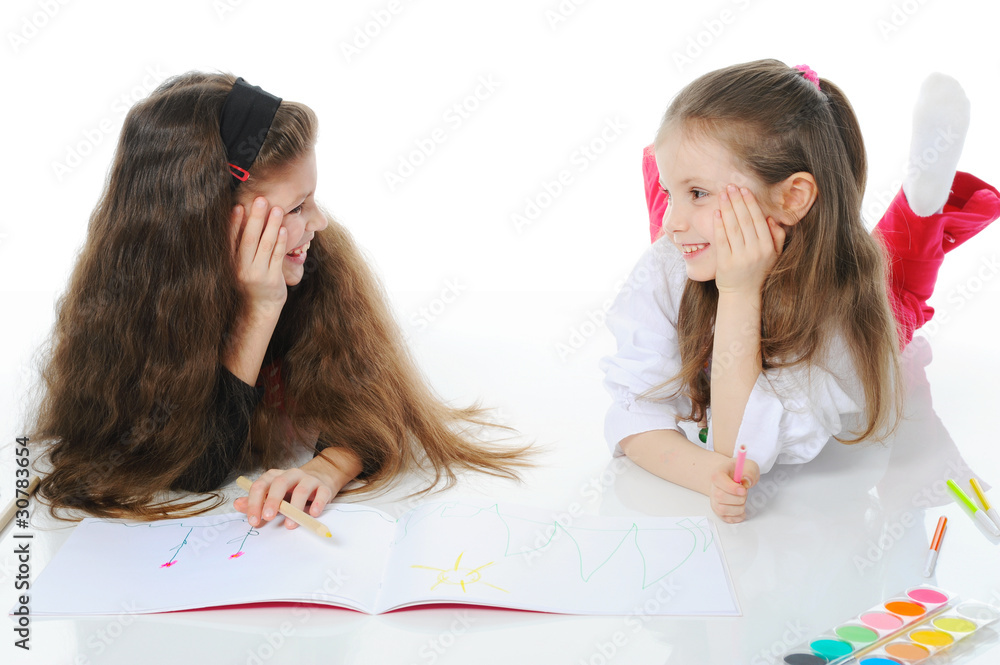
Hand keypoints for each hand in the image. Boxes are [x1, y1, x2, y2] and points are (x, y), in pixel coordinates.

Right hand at [230, 197, 287, 316]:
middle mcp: (242, 268)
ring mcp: (258, 274)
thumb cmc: (252, 280)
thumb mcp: (240, 265)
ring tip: (277, 209)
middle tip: (261, 200)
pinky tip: (283, 229)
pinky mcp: (272, 279)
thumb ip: (240, 247)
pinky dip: (281, 242)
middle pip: (249, 239)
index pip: (231, 239)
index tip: (238, 206)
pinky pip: (277, 256)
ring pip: (265, 245)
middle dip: (255, 218)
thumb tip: (243, 219)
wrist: (260, 307)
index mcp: (232, 262)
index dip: (234, 222)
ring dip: (271, 226)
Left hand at [233, 467, 339, 529]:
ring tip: (290, 524)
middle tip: (268, 517)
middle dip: (272, 500)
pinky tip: (313, 514)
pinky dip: (317, 504)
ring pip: (302, 489)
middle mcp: (291, 475)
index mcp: (275, 477)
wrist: (320, 479)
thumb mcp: (273, 496)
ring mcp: (309, 479)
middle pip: (280, 483)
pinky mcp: (324, 487)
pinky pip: (321, 494)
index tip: (253, 520)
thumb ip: (256, 501)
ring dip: (295, 507)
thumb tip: (237, 504)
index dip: (254, 502)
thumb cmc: (292, 491)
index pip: (261, 486)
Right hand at [709, 456, 759, 522]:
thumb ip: (750, 472)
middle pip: (720, 496)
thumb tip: (747, 482)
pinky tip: (742, 510)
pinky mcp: (719, 511)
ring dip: (738, 508)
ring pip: (721, 509)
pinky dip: (737, 517)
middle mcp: (713, 488)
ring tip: (743, 502)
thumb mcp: (749, 466)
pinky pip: (726, 518)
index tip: (743, 489)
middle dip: (737, 498)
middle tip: (744, 494)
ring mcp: (715, 500)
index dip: (731, 487)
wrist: (734, 478)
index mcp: (718, 473)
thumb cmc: (741, 472)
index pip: (718, 479)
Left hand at [714, 185, 785, 294]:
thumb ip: (777, 236)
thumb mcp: (774, 255)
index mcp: (767, 247)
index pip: (758, 220)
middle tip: (730, 186)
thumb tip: (771, 218)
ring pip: (732, 228)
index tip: (744, 189)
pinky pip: (721, 240)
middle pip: (744, 220)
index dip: (750, 203)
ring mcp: (740, 257)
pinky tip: (716, 212)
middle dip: (737, 201)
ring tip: (722, 194)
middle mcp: (755, 251)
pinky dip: (719, 225)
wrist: (742, 294)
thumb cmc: (758, 271)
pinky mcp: (725, 263)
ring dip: (727, 208)